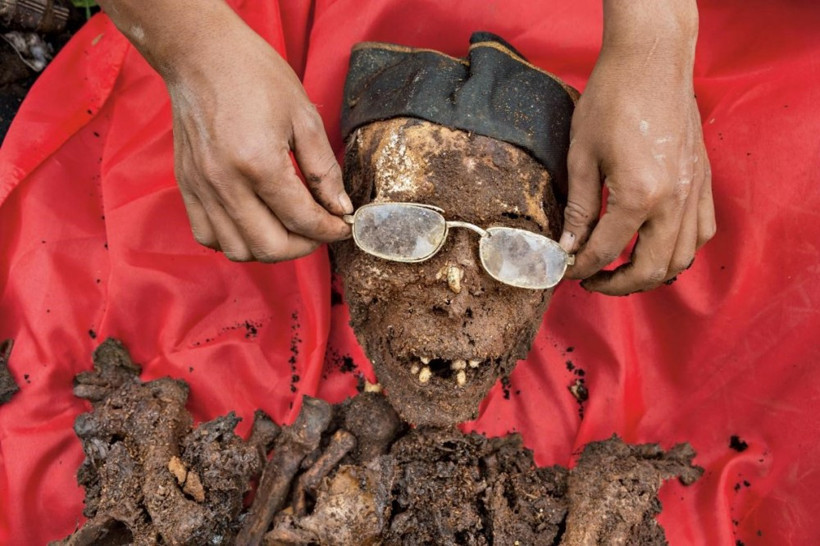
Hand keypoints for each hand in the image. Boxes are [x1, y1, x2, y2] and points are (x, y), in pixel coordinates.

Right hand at [161, 14, 350, 261]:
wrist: (201, 53)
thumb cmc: (254, 75)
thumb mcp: (303, 116)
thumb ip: (323, 169)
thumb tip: (340, 207)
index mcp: (259, 163)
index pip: (302, 219)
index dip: (331, 230)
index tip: (343, 226)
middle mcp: (225, 183)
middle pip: (270, 247)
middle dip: (304, 246)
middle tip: (318, 230)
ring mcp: (202, 188)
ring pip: (237, 250)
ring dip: (269, 247)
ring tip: (287, 227)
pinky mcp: (186, 186)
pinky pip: (207, 236)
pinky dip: (233, 240)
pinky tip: (252, 222)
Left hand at [559, 2, 715, 294]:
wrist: (652, 62)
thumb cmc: (612, 100)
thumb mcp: (582, 155)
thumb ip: (580, 207)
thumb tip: (569, 246)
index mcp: (640, 195)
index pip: (606, 250)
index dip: (580, 267)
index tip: (564, 272)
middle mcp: (674, 201)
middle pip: (651, 268)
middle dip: (617, 285)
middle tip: (591, 281)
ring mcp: (695, 192)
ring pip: (682, 257)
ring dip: (651, 273)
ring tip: (621, 270)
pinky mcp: (704, 181)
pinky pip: (701, 232)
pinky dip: (680, 250)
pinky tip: (656, 245)